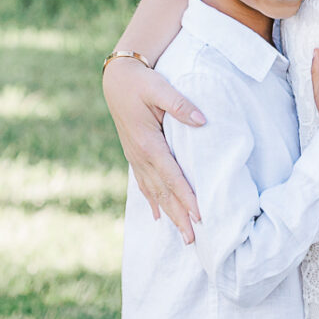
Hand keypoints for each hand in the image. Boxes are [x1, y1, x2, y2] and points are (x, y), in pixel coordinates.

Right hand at [103, 55, 203, 243]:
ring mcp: (135, 158)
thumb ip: (180, 104)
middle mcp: (140, 156)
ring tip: (183, 235)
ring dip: (169, 214)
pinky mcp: (135, 155)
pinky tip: (157, 216)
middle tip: (194, 240)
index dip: (186, 197)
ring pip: (154, 192)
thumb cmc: (140, 82)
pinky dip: (153, 201)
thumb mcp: (159, 87)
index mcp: (148, 143)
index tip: (201, 216)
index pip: (172, 176)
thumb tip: (201, 120)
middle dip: (179, 216)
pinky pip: (144, 184)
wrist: (116, 78)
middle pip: (163, 192)